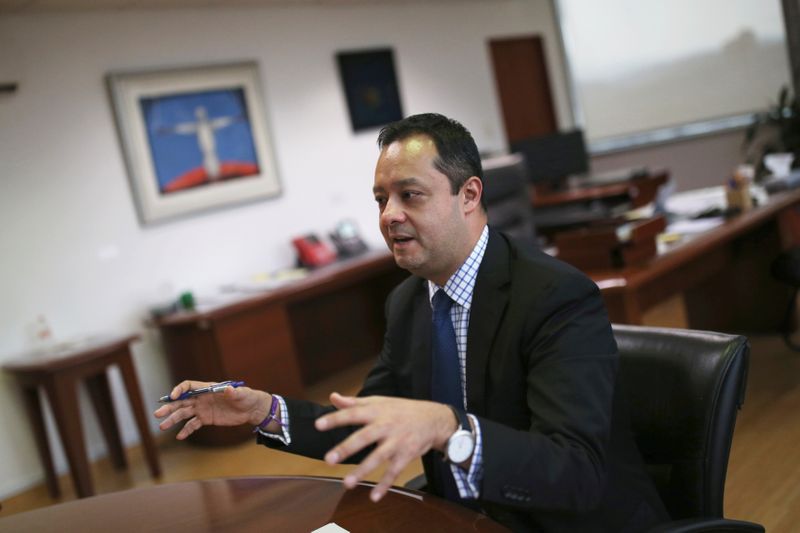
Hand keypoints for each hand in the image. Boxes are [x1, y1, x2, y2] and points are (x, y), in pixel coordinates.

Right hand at [153, 380, 270, 439]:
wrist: (251, 409)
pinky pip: (193, 424)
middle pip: (182, 401)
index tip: (173, 396)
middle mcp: (202, 398)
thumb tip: (229, 390)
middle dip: (169, 407)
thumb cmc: (247, 396)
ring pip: (184, 414)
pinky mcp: (206, 419)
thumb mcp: (242, 393)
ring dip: (173, 419)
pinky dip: (186, 430)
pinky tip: (179, 436)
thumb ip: (234, 392)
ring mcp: (203, 409)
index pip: (189, 386)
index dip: (179, 390)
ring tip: (162, 426)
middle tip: (158, 414)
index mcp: (208, 388)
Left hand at [315, 393, 456, 501]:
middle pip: (364, 437)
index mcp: (376, 411)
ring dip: (363, 471)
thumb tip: (332, 397)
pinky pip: (394, 472)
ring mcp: (397, 441)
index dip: (336, 419)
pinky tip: (373, 497)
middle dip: (347, 448)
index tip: (318, 425)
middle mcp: (386, 425)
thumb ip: (354, 402)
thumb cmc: (401, 410)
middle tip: (328, 460)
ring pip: (378, 457)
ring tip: (346, 483)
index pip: (353, 413)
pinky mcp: (407, 455)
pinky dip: (385, 485)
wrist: (434, 418)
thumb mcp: (379, 401)